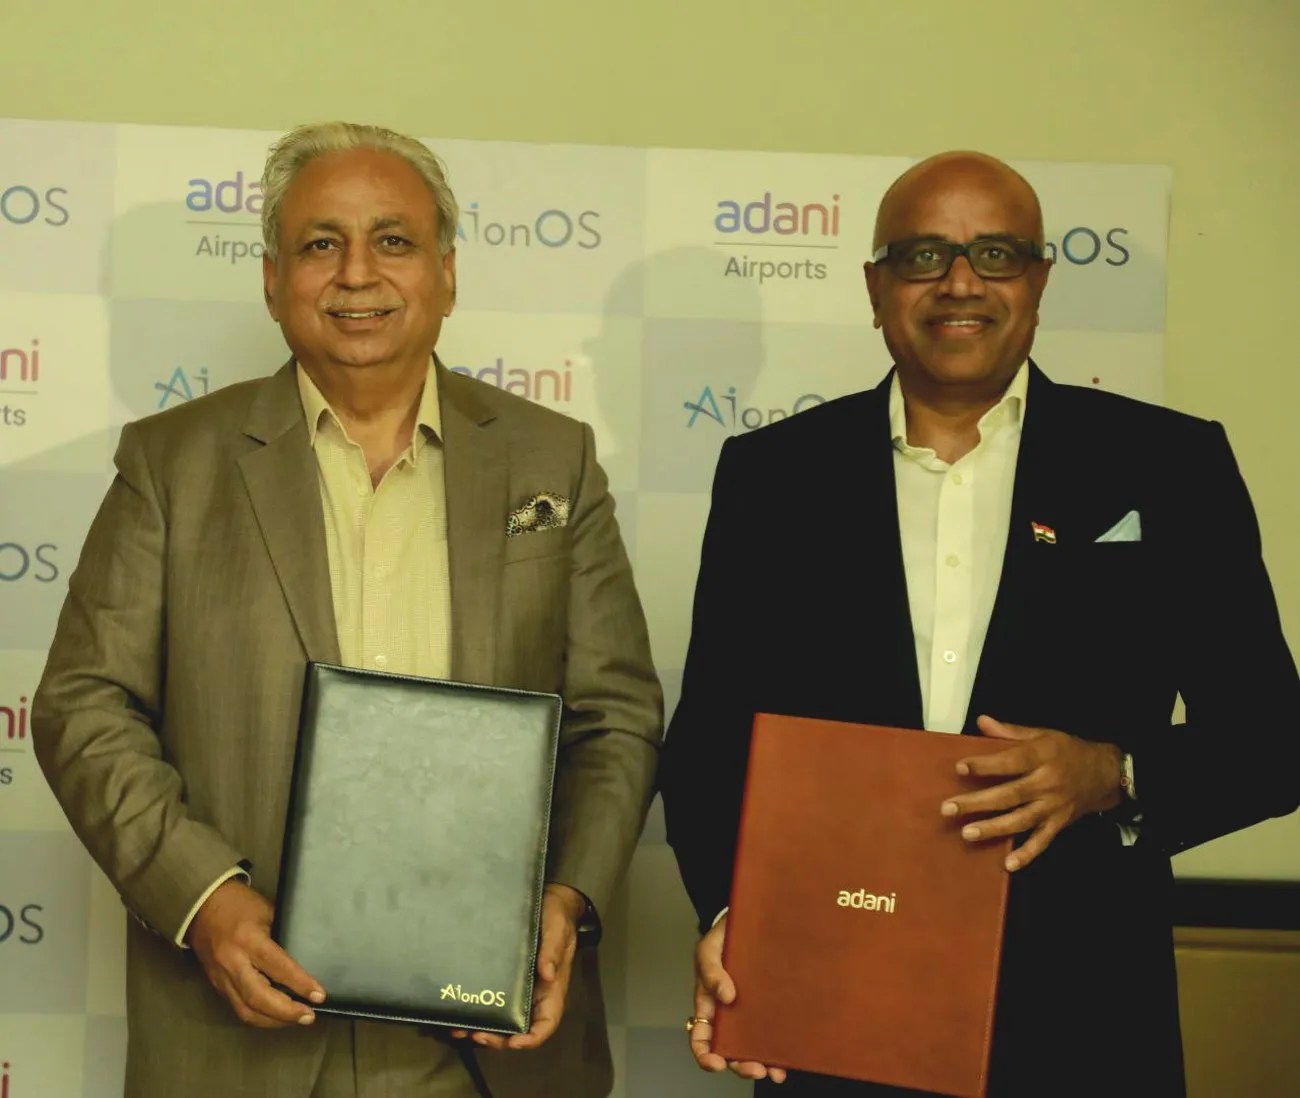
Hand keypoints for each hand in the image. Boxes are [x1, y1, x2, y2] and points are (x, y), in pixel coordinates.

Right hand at [186, 878, 324, 1027]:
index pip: (278, 967)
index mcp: (249, 940)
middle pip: (259, 998)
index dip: (300, 984)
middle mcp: (233, 963)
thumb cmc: (240, 904)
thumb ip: (285, 934)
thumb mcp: (267, 911)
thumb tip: (307, 954)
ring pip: (246, 1010)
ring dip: (273, 1021)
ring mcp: (222, 978)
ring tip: (296, 1020)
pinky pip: (238, 1008)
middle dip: (286, 1012)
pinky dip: (259, 1016)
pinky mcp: (217, 986)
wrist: (201, 907)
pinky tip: (276, 1017)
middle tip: (309, 1017)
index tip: (319, 996)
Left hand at [452, 882, 581, 1049]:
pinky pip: (491, 1001)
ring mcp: (518, 989)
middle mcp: (534, 994)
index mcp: (552, 989)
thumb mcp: (558, 929)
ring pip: (502, 1020)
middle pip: (519, 1030)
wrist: (547, 900)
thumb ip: (553, 950)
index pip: (546, 1023)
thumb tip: (548, 974)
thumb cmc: (556, 916)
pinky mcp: (503, 978)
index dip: (532, 1038)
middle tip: (477, 1035)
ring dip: (483, 1030)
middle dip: (498, 1039)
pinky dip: (475, 1011)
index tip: (514, 1042)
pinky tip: (457, 1012)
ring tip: (459, 1029)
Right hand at [689, 914, 785, 1082]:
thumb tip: (725, 996)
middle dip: (741, 1065)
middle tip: (757, 1069)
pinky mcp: (769, 1008)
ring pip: (752, 1048)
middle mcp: (728, 1016)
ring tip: (775, 1070)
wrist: (748, 923)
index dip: (705, 1055)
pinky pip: (773, 1032)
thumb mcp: (708, 950)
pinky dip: (779, 1049)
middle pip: (729, 1050)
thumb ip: (711, 971)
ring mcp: (749, 1014)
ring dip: (762, 1063)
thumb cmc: (721, 938)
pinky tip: (788, 1058)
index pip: (701, 1037)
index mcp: (708, 1005)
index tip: (717, 1063)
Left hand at [942, 715, 1122, 871]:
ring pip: (1020, 820)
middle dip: (977, 803)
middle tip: (949, 808)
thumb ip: (1010, 731)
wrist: (1105, 773)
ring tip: (967, 833)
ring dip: (994, 828)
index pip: (1010, 761)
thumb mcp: (1042, 734)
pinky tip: (1009, 864)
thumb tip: (981, 721)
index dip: (985, 765)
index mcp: (1042, 757)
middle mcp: (1047, 783)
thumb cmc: (1067, 751)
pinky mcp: (1059, 823)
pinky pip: (1042, 841)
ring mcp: (1053, 806)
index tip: (960, 768)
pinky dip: (1027, 853)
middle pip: (1009, 794)